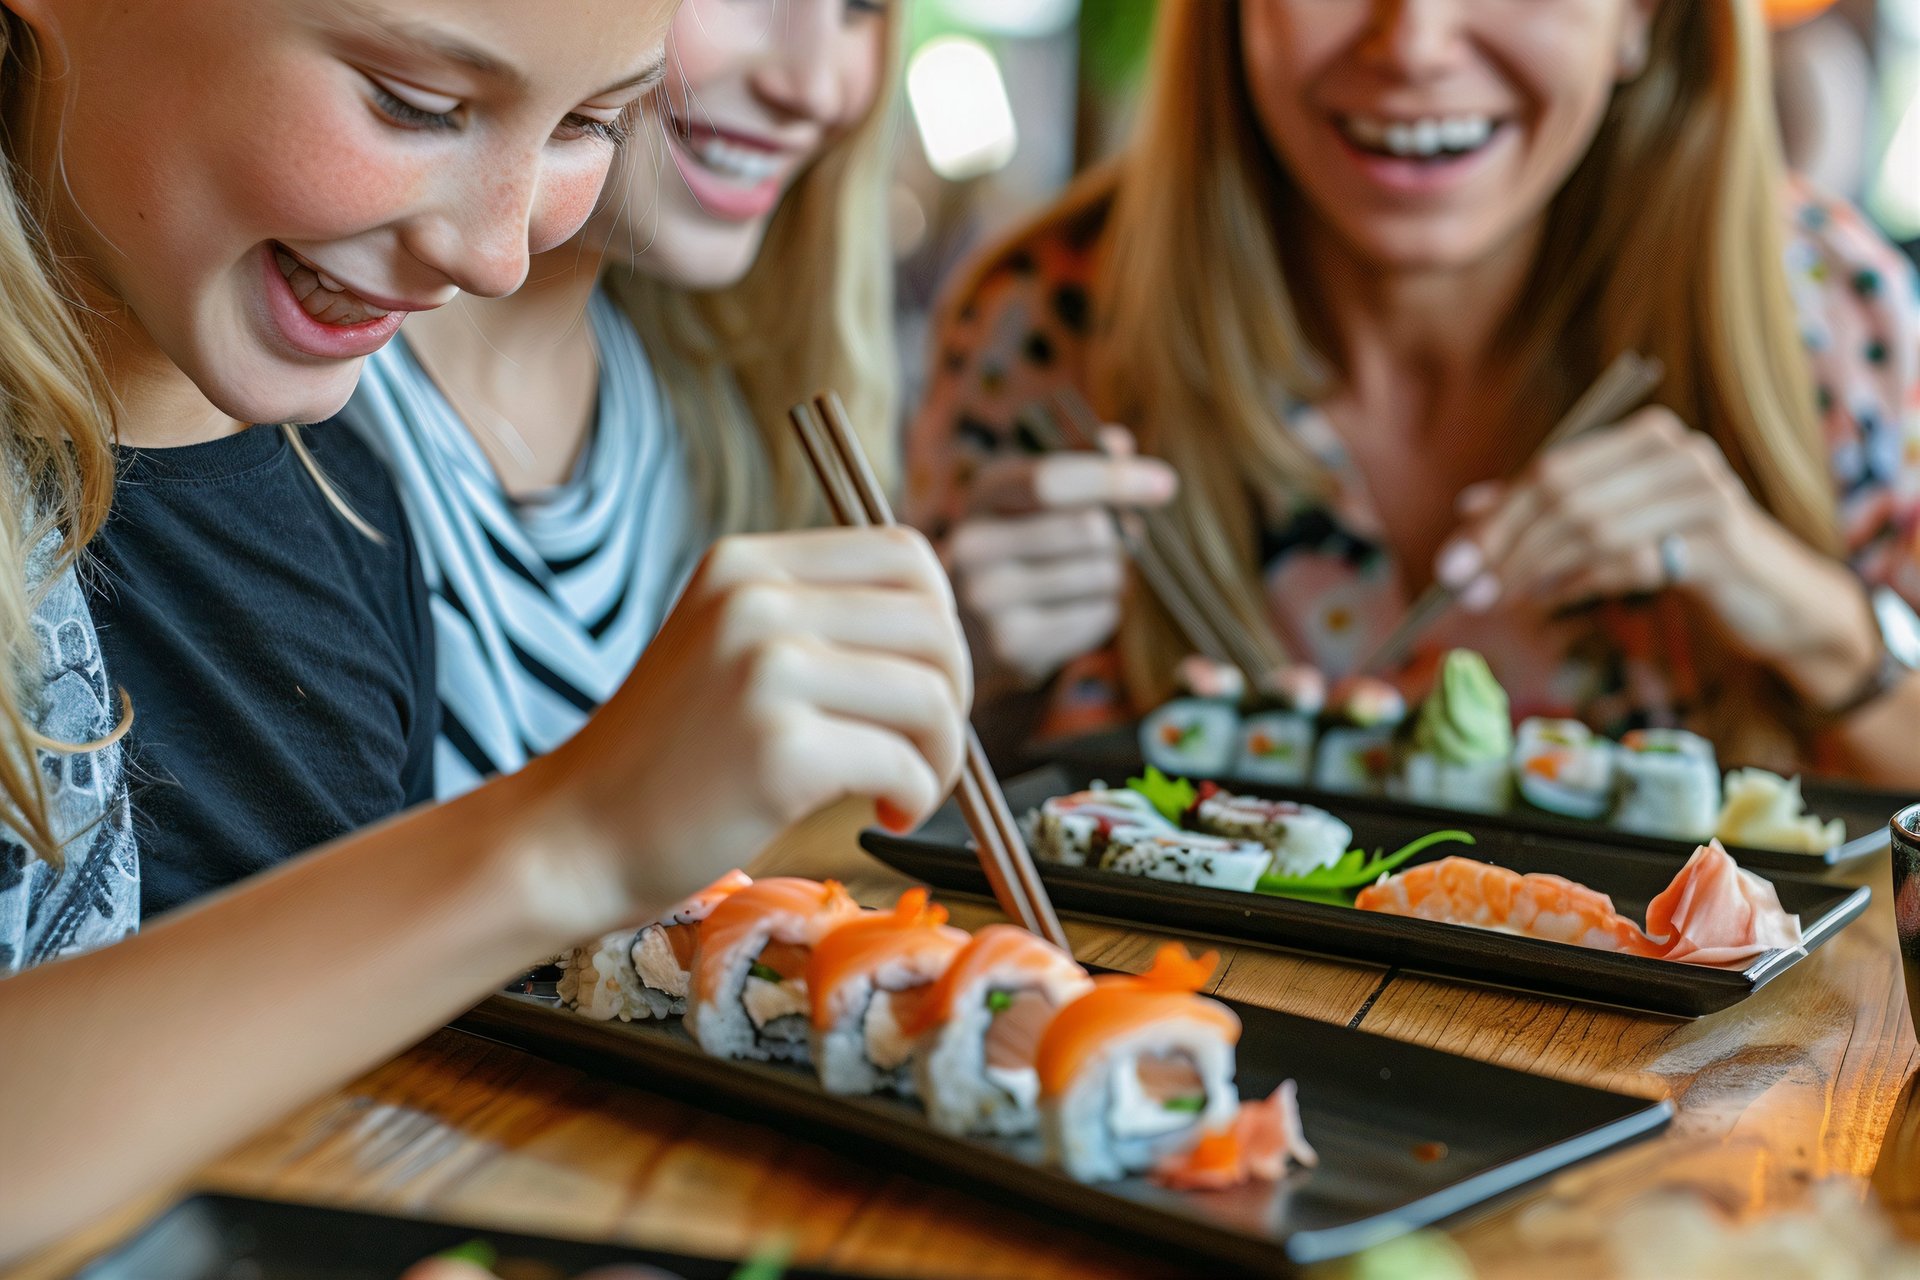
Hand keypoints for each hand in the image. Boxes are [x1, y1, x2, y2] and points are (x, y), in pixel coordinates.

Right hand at [543, 526, 972, 915]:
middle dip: (953, 695)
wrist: (574, 836)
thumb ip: (814, 621)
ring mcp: (764, 668)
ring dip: (941, 754)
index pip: (908, 555)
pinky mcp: (777, 746)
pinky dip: (918, 797)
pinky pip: (905, 762)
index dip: (940, 625)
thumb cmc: (669, 760)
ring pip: (931, 692)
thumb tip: (941, 632)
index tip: (918, 685)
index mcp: (748, 564)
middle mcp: (756, 599)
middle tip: (922, 748)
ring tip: (903, 789)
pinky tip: (883, 814)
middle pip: (933, 623)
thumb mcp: (729, 648)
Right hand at [946, 429, 1176, 691]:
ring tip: (1081, 577)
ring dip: (1112, 573)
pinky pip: (1100, 616)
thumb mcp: (1035, 495)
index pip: (1051, 480)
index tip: (1165, 483)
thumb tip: (1121, 445)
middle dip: (1119, 533)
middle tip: (1118, 539)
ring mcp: (989, 602)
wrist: (966, 628)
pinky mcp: (1014, 648)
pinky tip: (1068, 609)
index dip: (1113, 478)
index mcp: (982, 495)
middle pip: (1089, 530)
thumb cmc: (1018, 545)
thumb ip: (1079, 464)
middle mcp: (974, 547)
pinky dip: (1101, 609)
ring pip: (1103, 575)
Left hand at [1434, 407, 1876, 705]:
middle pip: (1566, 498)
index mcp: (1643, 436)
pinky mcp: (1720, 541)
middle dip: (1505, 547)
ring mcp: (1703, 491)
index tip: (1451, 563)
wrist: (1772, 595)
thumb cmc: (1681, 554)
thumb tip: (1467, 510)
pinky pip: (1629, 562)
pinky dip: (1580, 584)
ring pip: (1593, 530)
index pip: (1552, 471)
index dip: (1496, 518)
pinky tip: (1554, 599)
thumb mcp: (1610, 525)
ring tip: (1501, 598)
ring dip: (1534, 571)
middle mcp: (1676, 452)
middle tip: (1465, 590)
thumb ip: (1547, 511)